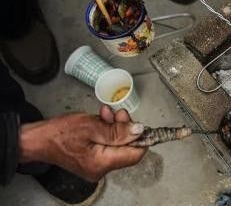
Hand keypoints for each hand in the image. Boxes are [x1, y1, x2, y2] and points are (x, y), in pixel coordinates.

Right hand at [19, 107, 145, 181]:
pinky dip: (106, 132)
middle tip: (118, 113)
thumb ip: (118, 131)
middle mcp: (101, 169)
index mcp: (102, 163)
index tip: (139, 123)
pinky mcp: (91, 161)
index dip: (141, 138)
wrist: (37, 139)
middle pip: (126, 148)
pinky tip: (101, 120)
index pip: (135, 155)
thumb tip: (139, 131)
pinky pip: (107, 146)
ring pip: (117, 145)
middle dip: (125, 128)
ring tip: (105, 113)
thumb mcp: (92, 126)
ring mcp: (96, 166)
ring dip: (114, 127)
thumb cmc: (59, 133)